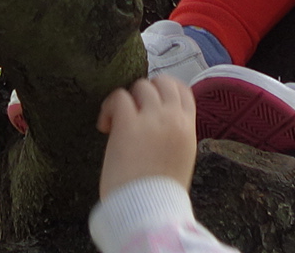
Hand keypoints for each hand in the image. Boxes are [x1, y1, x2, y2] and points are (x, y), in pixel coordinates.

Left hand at [99, 76, 197, 197]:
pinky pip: (119, 97)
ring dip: (127, 100)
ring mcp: (152, 119)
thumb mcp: (179, 161)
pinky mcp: (129, 123)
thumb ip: (173, 139)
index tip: (151, 101)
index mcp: (189, 130)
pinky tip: (105, 127)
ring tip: (116, 123)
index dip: (166, 89)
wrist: (149, 211)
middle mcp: (173, 119)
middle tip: (133, 111)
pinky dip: (108, 107)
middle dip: (145, 91)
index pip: (184, 91)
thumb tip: (158, 128)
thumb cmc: (160, 196)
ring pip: (140, 86)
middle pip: (162, 82)